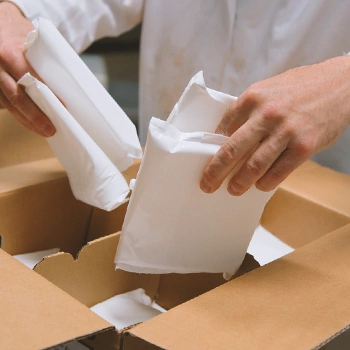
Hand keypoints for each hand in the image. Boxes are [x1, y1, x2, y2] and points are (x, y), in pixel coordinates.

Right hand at [0, 2, 54, 135]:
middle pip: (17, 97)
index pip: (31, 80)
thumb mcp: (36, 44)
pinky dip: (19, 115)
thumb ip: (46, 62)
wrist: (1, 24)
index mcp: (11, 55)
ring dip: (27, 121)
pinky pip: (5, 105)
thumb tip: (69, 85)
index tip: (62, 107)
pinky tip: (31, 123)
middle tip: (51, 129)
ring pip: (9, 105)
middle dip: (35, 116)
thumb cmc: (22, 35)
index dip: (47, 95)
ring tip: (43, 131)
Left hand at [200, 56, 349, 194]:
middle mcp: (266, 114)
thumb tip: (228, 135)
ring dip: (239, 183)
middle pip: (231, 151)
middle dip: (215, 172)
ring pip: (253, 166)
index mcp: (252, 98)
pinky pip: (278, 172)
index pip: (223, 128)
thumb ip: (248, 111)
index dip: (212, 148)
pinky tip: (260, 185)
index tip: (206, 161)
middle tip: (207, 185)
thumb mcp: (267, 89)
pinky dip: (265, 183)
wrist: (341, 84)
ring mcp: (286, 131)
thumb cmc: (300, 87)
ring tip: (233, 190)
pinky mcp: (304, 146)